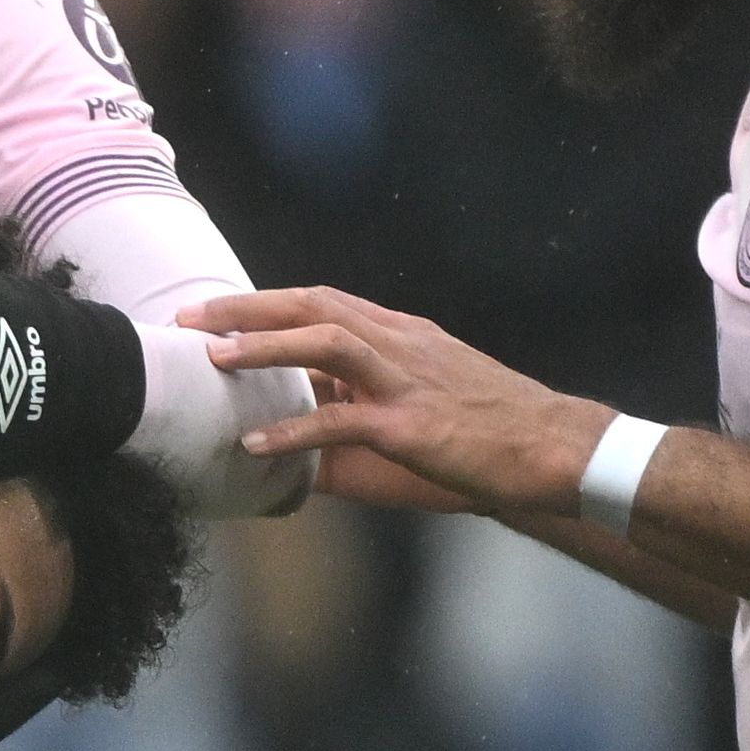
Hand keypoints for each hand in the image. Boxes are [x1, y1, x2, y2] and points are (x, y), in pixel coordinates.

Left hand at [182, 286, 591, 515]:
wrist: (560, 449)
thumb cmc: (493, 432)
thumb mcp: (424, 404)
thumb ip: (366, 408)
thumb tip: (303, 442)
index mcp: (402, 335)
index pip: (323, 301)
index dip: (265, 303)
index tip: (214, 310)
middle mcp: (401, 345)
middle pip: (314, 305)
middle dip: (247, 309)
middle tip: (189, 319)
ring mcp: (407, 382)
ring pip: (327, 343)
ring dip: (265, 347)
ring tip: (211, 358)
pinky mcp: (412, 427)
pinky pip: (343, 421)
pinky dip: (294, 431)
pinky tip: (254, 443)